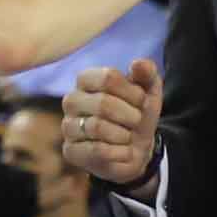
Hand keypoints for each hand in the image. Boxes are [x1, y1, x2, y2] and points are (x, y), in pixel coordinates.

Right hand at [64, 57, 162, 183]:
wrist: (136, 149)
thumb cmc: (137, 114)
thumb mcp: (148, 92)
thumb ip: (147, 73)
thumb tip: (138, 63)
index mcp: (86, 79)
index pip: (108, 77)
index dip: (133, 92)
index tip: (143, 101)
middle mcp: (71, 100)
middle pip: (103, 103)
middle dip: (131, 115)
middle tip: (138, 122)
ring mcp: (68, 126)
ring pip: (97, 128)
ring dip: (125, 134)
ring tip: (130, 137)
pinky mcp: (70, 151)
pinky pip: (97, 150)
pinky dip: (120, 152)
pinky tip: (125, 151)